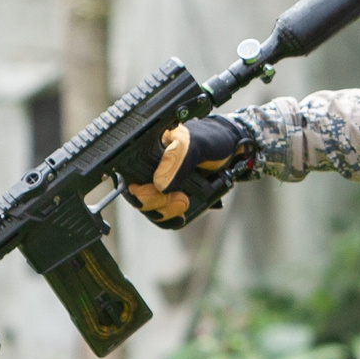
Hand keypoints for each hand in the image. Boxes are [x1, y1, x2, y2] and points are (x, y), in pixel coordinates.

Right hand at [123, 116, 251, 228]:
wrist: (231, 149)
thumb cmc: (211, 139)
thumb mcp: (196, 142)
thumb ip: (178, 157)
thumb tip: (158, 184)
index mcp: (146, 150)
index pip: (128, 175)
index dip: (138, 190)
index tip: (159, 191)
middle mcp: (149, 169)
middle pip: (137, 197)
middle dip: (155, 203)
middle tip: (180, 198)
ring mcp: (160, 185)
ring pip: (150, 209)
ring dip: (165, 212)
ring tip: (185, 202)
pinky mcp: (172, 197)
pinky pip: (163, 215)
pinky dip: (171, 219)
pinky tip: (182, 216)